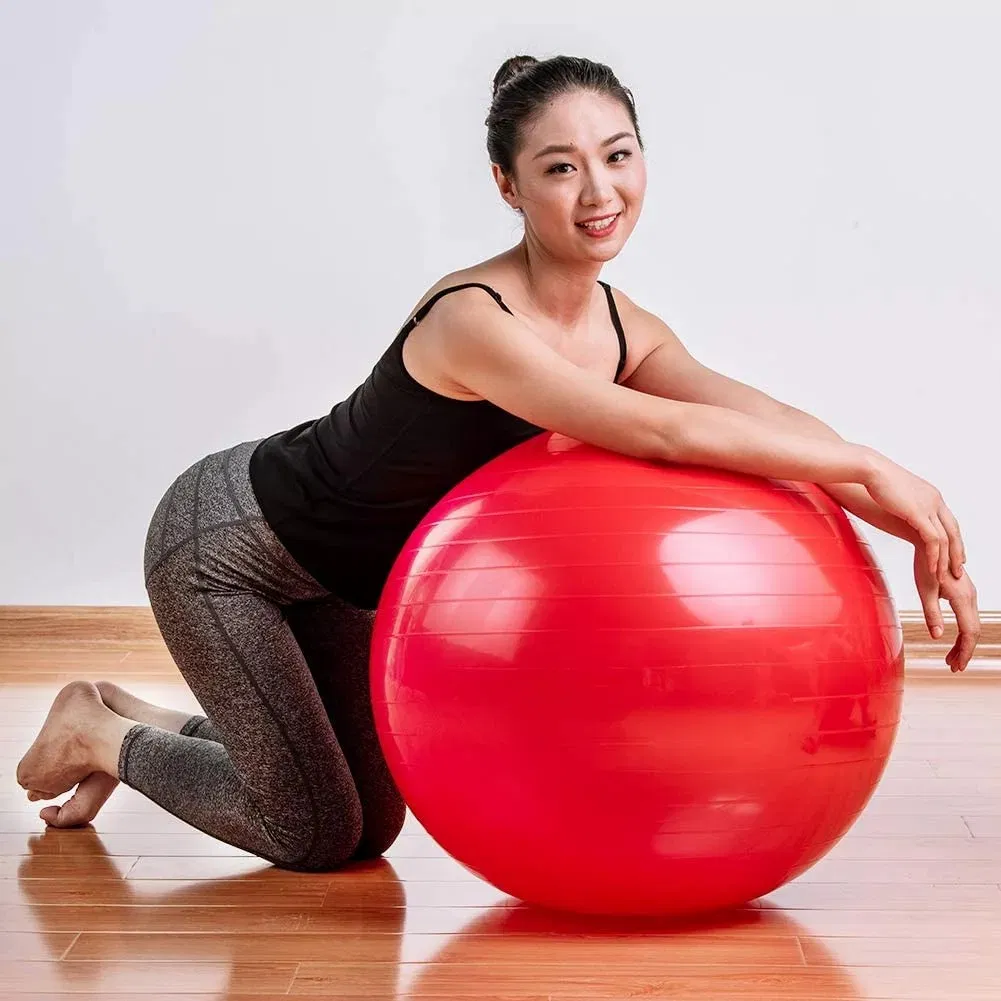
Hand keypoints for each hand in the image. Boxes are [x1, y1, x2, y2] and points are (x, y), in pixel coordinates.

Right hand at [863, 451, 965, 583]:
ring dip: (945, 560)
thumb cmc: (875, 479)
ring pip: (946, 539)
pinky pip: (933, 540)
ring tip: (942, 577)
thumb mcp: (896, 494)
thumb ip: (902, 505)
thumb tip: (896, 512)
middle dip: (957, 553)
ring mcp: (929, 506)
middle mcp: (935, 500)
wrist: (870, 469)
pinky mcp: (919, 513)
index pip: (949, 521)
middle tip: (956, 570)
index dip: (953, 540)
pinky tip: (932, 569)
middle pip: (954, 531)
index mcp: (931, 495)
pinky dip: (935, 556)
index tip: (954, 555)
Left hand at [913, 548, 980, 671]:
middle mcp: (971, 597)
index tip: (957, 666)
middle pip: (973, 631)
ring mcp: (970, 595)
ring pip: (972, 625)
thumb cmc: (925, 565)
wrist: (932, 543)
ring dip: (962, 644)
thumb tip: (936, 637)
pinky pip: (968, 617)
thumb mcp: (924, 591)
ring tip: (950, 659)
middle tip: (952, 666)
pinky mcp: (966, 593)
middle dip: (964, 651)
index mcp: (962, 598)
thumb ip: (932, 614)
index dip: (964, 652)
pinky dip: (962, 632)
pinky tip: (952, 640)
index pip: (969, 632)